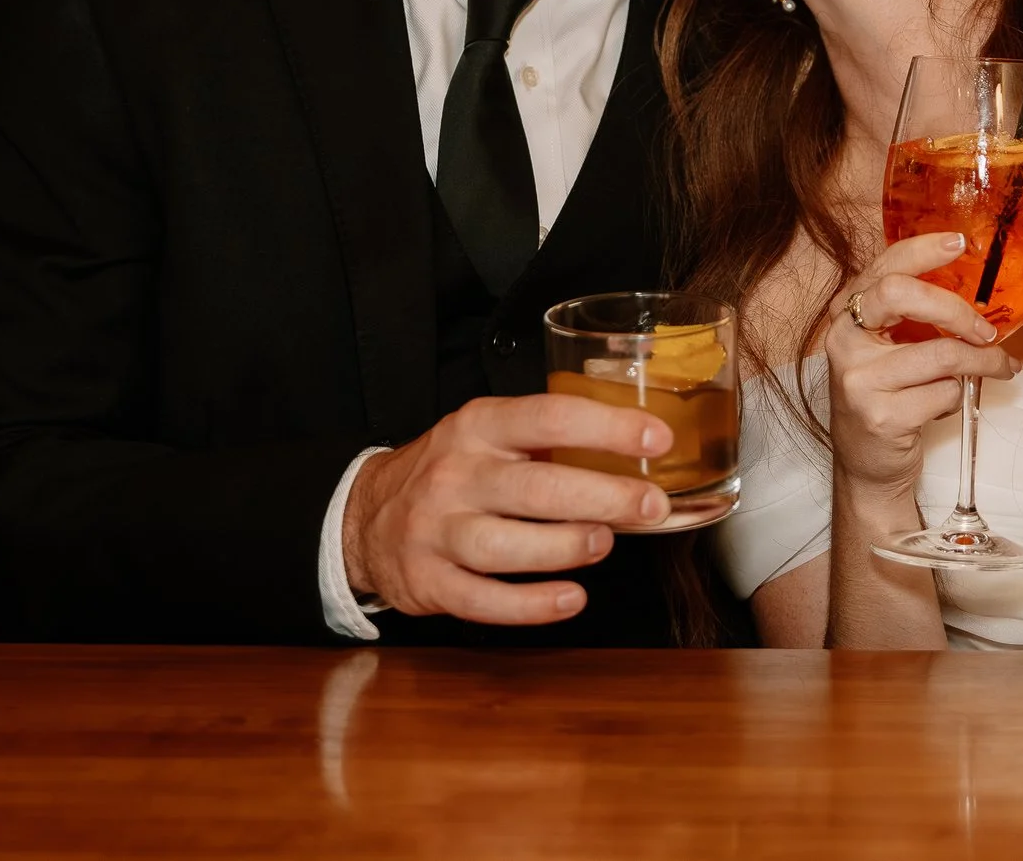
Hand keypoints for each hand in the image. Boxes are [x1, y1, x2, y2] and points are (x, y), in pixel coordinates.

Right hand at [342, 393, 672, 625]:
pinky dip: (531, 605)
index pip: (550, 417)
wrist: (365, 516)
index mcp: (479, 426)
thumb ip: (548, 440)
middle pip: (537, 487)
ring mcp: (438, 531)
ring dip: (566, 547)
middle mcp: (456, 474)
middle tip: (652, 506)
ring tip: (604, 544)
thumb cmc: (451, 472)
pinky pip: (483, 601)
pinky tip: (570, 599)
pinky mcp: (429, 582)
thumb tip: (637, 453)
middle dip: (604, 496)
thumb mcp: (488, 434)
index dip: (609, 427)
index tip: (657, 439)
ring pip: (506, 546)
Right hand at [822, 234, 1011, 497]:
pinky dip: (958, 398)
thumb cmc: (887, 393)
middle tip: (986, 329)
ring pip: (940, 354)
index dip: (923, 250)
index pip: (884, 266)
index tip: (960, 242)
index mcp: (847, 313)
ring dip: (982, 362)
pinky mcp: (880, 416)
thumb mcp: (887, 346)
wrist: (866, 461)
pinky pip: (943, 394)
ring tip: (999, 367)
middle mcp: (843, 340)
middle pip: (899, 295)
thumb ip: (912, 314)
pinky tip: (947, 403)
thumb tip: (975, 285)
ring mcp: (858, 380)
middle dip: (955, 308)